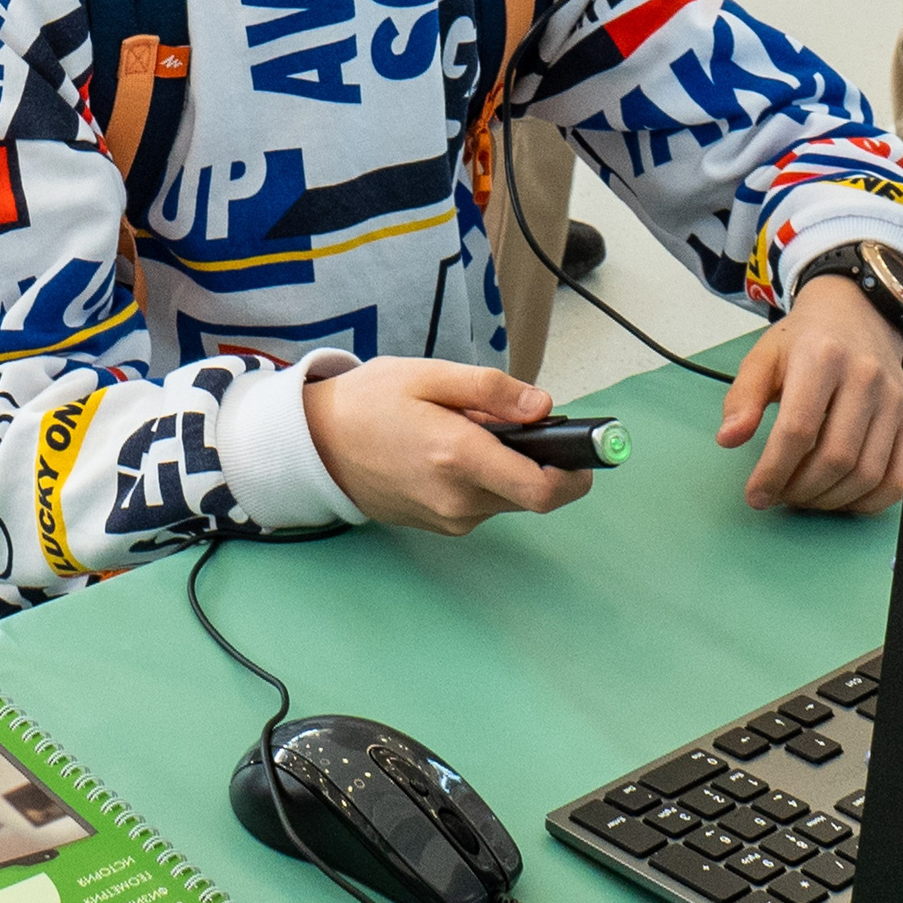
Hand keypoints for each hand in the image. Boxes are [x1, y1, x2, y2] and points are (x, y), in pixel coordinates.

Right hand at [301, 358, 591, 536]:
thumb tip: (545, 407)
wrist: (313, 446)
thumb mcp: (431, 376)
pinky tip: (453, 452)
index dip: (578, 472)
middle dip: (540, 458)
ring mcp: (448, 519)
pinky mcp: (441, 526)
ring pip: (510, 498)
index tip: (589, 447)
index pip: (545, 489)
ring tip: (469, 431)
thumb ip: (492, 391)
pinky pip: (484, 504)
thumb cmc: (370, 404)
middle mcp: (458, 500)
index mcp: (460, 459)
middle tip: (514, 421)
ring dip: (509, 467)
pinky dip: (486, 478)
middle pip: (534, 493)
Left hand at [717, 273, 902, 512]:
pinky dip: (869, 501)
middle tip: (779, 495)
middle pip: (835, 457)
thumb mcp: (764, 358)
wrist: (856, 315)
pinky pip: (899, 478)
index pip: (798, 429)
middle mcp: (866, 376)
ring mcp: (894, 399)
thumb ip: (742, 397)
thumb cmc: (806, 340)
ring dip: (830, 499)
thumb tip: (729, 439)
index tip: (756, 494)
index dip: (773, 472)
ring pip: (867, 473)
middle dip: (800, 490)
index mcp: (823, 356)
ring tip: (804, 495)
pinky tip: (841, 497)